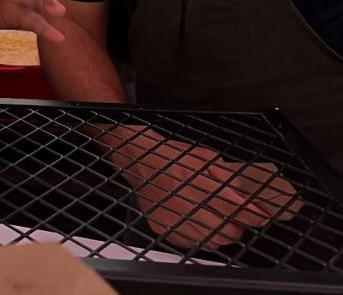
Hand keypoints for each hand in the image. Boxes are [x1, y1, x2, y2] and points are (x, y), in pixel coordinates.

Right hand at [110, 131, 291, 248]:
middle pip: (226, 229)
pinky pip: (194, 244)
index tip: (261, 215)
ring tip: (220, 219)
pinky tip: (201, 223)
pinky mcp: (163, 229)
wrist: (136, 158)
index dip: (253, 215)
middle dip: (239, 225)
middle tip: (238, 217)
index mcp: (190, 176)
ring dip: (223, 232)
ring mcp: (170, 217)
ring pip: (213, 240)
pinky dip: (204, 237)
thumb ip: (226, 175)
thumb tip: (247, 196)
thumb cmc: (171, 154)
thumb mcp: (202, 154)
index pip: (233, 206)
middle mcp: (179, 198)